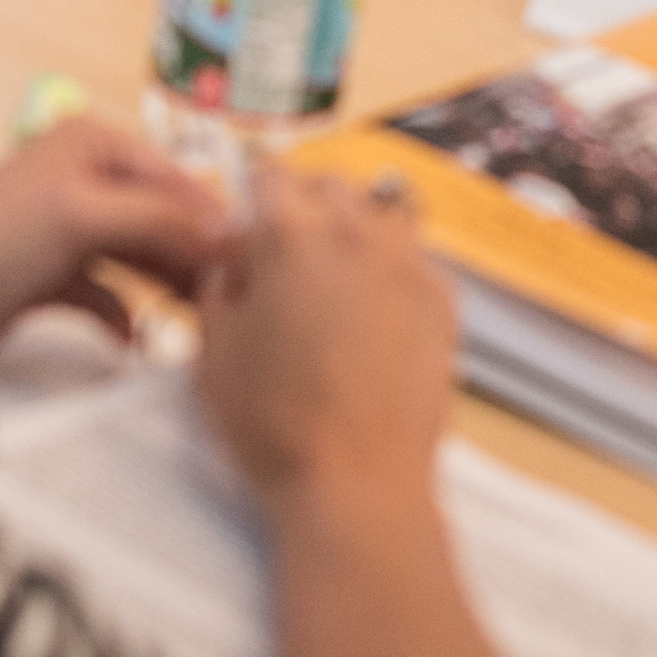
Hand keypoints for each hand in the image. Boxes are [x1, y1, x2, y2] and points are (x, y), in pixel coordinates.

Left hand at [0, 117, 225, 376]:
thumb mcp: (82, 216)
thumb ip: (159, 220)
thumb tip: (229, 231)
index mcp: (93, 145)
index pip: (178, 179)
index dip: (217, 219)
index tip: (260, 262)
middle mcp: (84, 181)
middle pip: (164, 219)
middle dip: (197, 258)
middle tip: (237, 303)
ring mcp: (66, 232)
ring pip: (141, 259)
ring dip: (168, 289)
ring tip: (202, 325)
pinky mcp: (49, 280)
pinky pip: (108, 296)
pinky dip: (124, 317)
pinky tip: (136, 342)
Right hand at [195, 167, 456, 513]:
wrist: (357, 481)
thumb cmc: (274, 425)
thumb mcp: (214, 357)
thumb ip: (218, 293)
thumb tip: (232, 269)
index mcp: (289, 237)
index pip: (271, 175)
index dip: (254, 199)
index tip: (250, 232)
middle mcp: (354, 233)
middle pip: (331, 185)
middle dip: (307, 207)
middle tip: (291, 258)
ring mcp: (407, 262)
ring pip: (383, 210)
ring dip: (358, 229)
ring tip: (340, 280)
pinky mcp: (442, 297)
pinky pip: (416, 257)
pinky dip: (395, 270)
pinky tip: (378, 316)